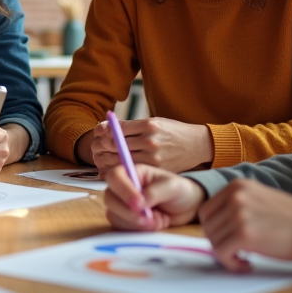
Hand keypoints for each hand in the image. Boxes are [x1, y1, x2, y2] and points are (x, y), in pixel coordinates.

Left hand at [88, 117, 213, 172]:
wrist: (196, 145)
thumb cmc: (173, 132)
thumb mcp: (154, 122)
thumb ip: (130, 127)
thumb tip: (103, 128)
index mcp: (148, 125)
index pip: (116, 129)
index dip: (102, 133)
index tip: (98, 134)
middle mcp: (150, 140)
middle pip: (114, 145)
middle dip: (99, 146)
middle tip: (95, 147)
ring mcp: (153, 157)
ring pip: (119, 160)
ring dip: (105, 159)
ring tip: (100, 157)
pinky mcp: (155, 169)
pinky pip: (130, 170)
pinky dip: (117, 170)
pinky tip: (111, 168)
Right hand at [103, 163, 204, 230]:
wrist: (188, 208)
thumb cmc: (179, 191)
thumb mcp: (172, 187)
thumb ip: (154, 193)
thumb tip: (139, 204)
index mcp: (133, 173)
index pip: (115, 176)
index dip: (123, 191)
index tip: (140, 204)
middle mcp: (124, 188)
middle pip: (110, 198)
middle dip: (129, 212)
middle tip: (149, 220)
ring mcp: (122, 205)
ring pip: (114, 215)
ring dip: (136, 223)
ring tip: (159, 220)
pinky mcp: (125, 220)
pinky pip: (121, 227)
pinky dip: (138, 230)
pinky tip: (155, 225)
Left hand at [198, 179, 291, 270]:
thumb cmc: (290, 219)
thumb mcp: (259, 199)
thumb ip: (236, 206)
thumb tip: (214, 226)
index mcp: (238, 186)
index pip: (207, 210)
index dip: (214, 229)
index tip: (227, 239)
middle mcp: (235, 196)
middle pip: (207, 226)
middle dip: (219, 242)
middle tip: (236, 251)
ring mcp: (238, 214)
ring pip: (213, 241)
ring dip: (226, 254)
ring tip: (244, 258)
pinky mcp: (244, 234)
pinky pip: (222, 253)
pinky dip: (231, 264)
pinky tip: (246, 264)